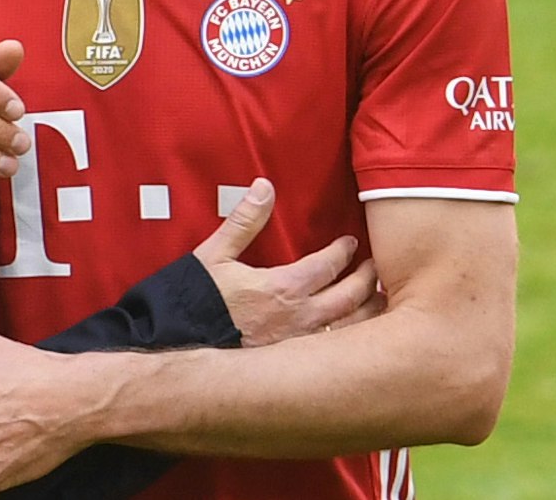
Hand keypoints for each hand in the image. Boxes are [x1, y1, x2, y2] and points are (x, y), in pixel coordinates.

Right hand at [192, 178, 385, 345]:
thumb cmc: (193, 302)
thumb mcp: (214, 255)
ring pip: (349, 331)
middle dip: (368, 281)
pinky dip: (352, 343)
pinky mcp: (291, 369)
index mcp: (284, 288)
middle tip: (377, 270)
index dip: (344, 252)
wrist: (175, 348)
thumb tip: (264, 186)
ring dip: (368, 314)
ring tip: (380, 304)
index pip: (328, 266)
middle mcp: (299, 319)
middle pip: (350, 298)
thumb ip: (244, 221)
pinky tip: (354, 341)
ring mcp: (297, 348)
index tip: (351, 244)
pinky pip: (333, 355)